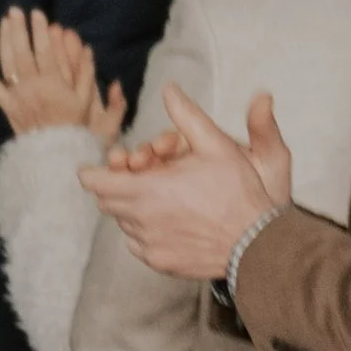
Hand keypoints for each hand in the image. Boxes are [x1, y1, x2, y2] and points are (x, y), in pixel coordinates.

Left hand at [0, 7, 124, 146]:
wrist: (55, 154)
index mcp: (54, 84)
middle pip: (23, 52)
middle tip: (16, 10)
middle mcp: (32, 87)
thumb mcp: (87, 101)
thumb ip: (87, 74)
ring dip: (4, 41)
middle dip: (19, 30)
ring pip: (7, 63)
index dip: (40, 31)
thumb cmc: (74, 126)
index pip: (45, 52)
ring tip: (4, 22)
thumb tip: (87, 48)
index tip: (37, 14)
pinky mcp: (6, 105)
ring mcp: (17, 96)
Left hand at [79, 84, 293, 275]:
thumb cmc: (240, 194)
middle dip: (114, 186)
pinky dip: (144, 231)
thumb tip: (169, 89)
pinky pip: (137, 244)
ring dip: (130, 208)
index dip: (92, 173)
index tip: (99, 167)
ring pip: (122, 222)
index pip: (96, 183)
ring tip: (157, 197)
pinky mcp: (160, 262)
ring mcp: (150, 244)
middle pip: (105, 202)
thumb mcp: (217, 145)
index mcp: (148, 190)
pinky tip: (167, 220)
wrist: (258, 244)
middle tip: (135, 176)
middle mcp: (142, 219)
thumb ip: (188, 115)